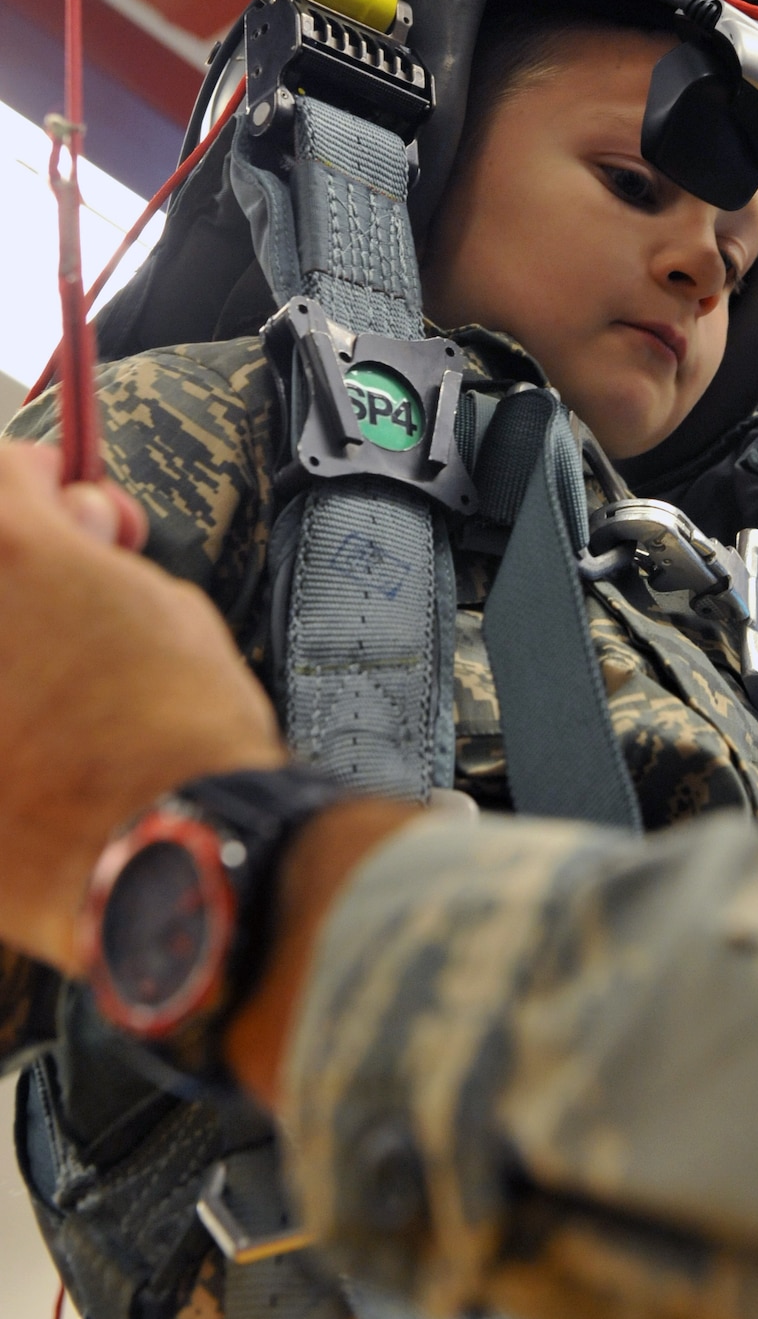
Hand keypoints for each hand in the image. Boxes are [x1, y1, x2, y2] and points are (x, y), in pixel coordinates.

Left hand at [0, 443, 282, 973]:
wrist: (172, 848)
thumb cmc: (180, 732)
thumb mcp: (168, 603)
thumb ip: (100, 557)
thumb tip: (78, 538)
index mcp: (8, 548)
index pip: (5, 470)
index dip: (46, 486)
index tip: (66, 508)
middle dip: (20, 566)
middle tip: (65, 599)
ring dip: (12, 648)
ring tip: (57, 690)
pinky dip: (6, 724)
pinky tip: (36, 745)